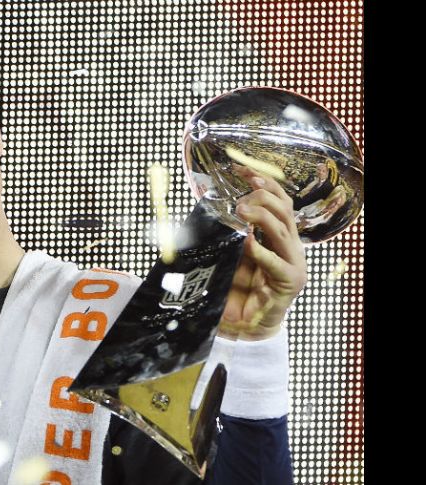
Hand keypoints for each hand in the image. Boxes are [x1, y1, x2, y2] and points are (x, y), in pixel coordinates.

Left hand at [218, 164, 307, 340]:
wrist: (247, 325)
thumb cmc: (238, 288)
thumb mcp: (229, 253)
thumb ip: (224, 233)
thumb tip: (202, 205)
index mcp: (278, 234)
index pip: (277, 199)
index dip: (262, 181)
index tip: (241, 169)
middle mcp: (289, 245)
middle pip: (284, 210)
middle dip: (264, 196)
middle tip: (242, 195)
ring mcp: (293, 263)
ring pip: (283, 231)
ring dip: (262, 217)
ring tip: (241, 211)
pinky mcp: (289, 282)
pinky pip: (276, 264)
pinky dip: (262, 252)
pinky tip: (248, 242)